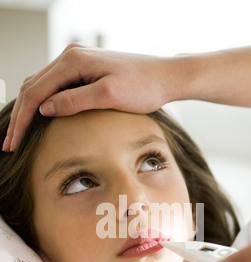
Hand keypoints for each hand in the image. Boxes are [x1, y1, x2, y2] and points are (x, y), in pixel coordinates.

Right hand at [3, 44, 172, 151]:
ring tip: (18, 134)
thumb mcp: (108, 96)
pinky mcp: (84, 70)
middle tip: (10, 144)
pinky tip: (38, 118)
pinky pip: (54, 85)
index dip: (22, 120)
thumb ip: (75, 101)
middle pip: (32, 87)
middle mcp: (71, 57)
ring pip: (40, 85)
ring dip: (27, 110)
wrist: (165, 76)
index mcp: (73, 61)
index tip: (14, 143)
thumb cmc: (143, 87)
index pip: (35, 92)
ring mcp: (77, 62)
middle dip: (19, 117)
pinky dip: (41, 102)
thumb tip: (44, 109)